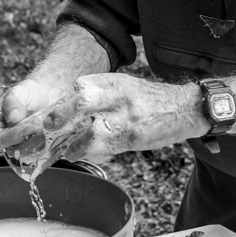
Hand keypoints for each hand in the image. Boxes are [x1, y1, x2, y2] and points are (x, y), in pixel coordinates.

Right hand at [0, 78, 69, 150]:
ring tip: (47, 133)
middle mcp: (6, 137)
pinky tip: (51, 136)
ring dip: (37, 145)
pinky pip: (38, 153)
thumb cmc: (27, 93)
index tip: (27, 128)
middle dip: (26, 142)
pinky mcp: (34, 147)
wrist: (45, 94)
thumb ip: (13, 104)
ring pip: (25, 154)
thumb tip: (12, 119)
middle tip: (40, 131)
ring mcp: (21, 144)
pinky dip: (45, 146)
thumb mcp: (18, 92)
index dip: (11, 137)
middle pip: (11, 149)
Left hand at [35, 73, 203, 163]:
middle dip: (63, 114)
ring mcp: (127, 119)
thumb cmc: (149, 98)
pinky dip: (93, 153)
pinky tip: (86, 155)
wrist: (184, 108)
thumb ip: (101, 93)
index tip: (58, 111)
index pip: (83, 85)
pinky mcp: (134, 138)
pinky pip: (107, 148)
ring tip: (68, 150)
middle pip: (84, 102)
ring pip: (93, 132)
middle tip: (50, 123)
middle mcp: (120, 98)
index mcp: (116, 82)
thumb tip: (71, 105)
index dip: (68, 98)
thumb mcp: (126, 86)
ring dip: (76, 144)